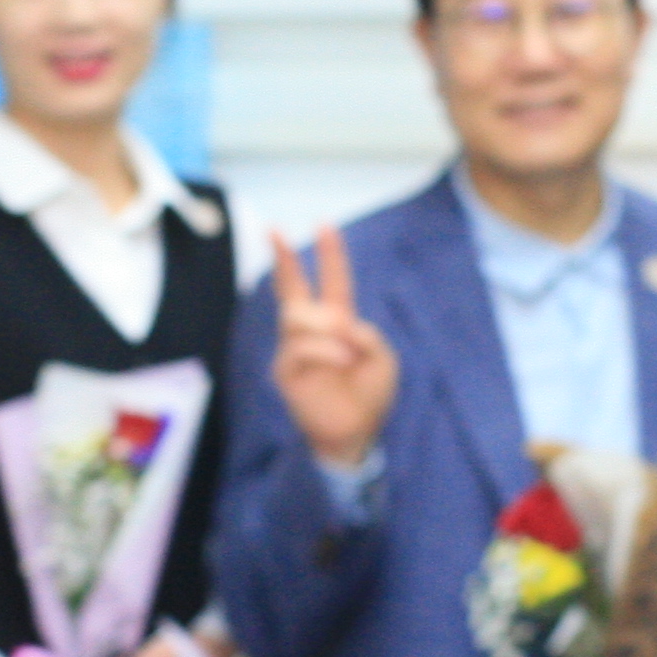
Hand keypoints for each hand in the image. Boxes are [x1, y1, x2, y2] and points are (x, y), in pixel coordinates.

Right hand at [268, 228, 398, 471]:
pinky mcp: (286, 370)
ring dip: (327, 328)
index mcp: (338, 322)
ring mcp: (295, 349)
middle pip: (293, 287)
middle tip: (273, 230)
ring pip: (298, 316)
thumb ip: (367, 335)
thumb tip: (340, 324)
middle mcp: (312, 331)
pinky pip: (300, 347)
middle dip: (284, 258)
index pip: (331, 281)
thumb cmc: (369, 395)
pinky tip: (342, 362)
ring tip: (349, 353)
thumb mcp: (383, 359)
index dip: (329, 254)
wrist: (356, 432)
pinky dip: (326, 351)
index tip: (324, 224)